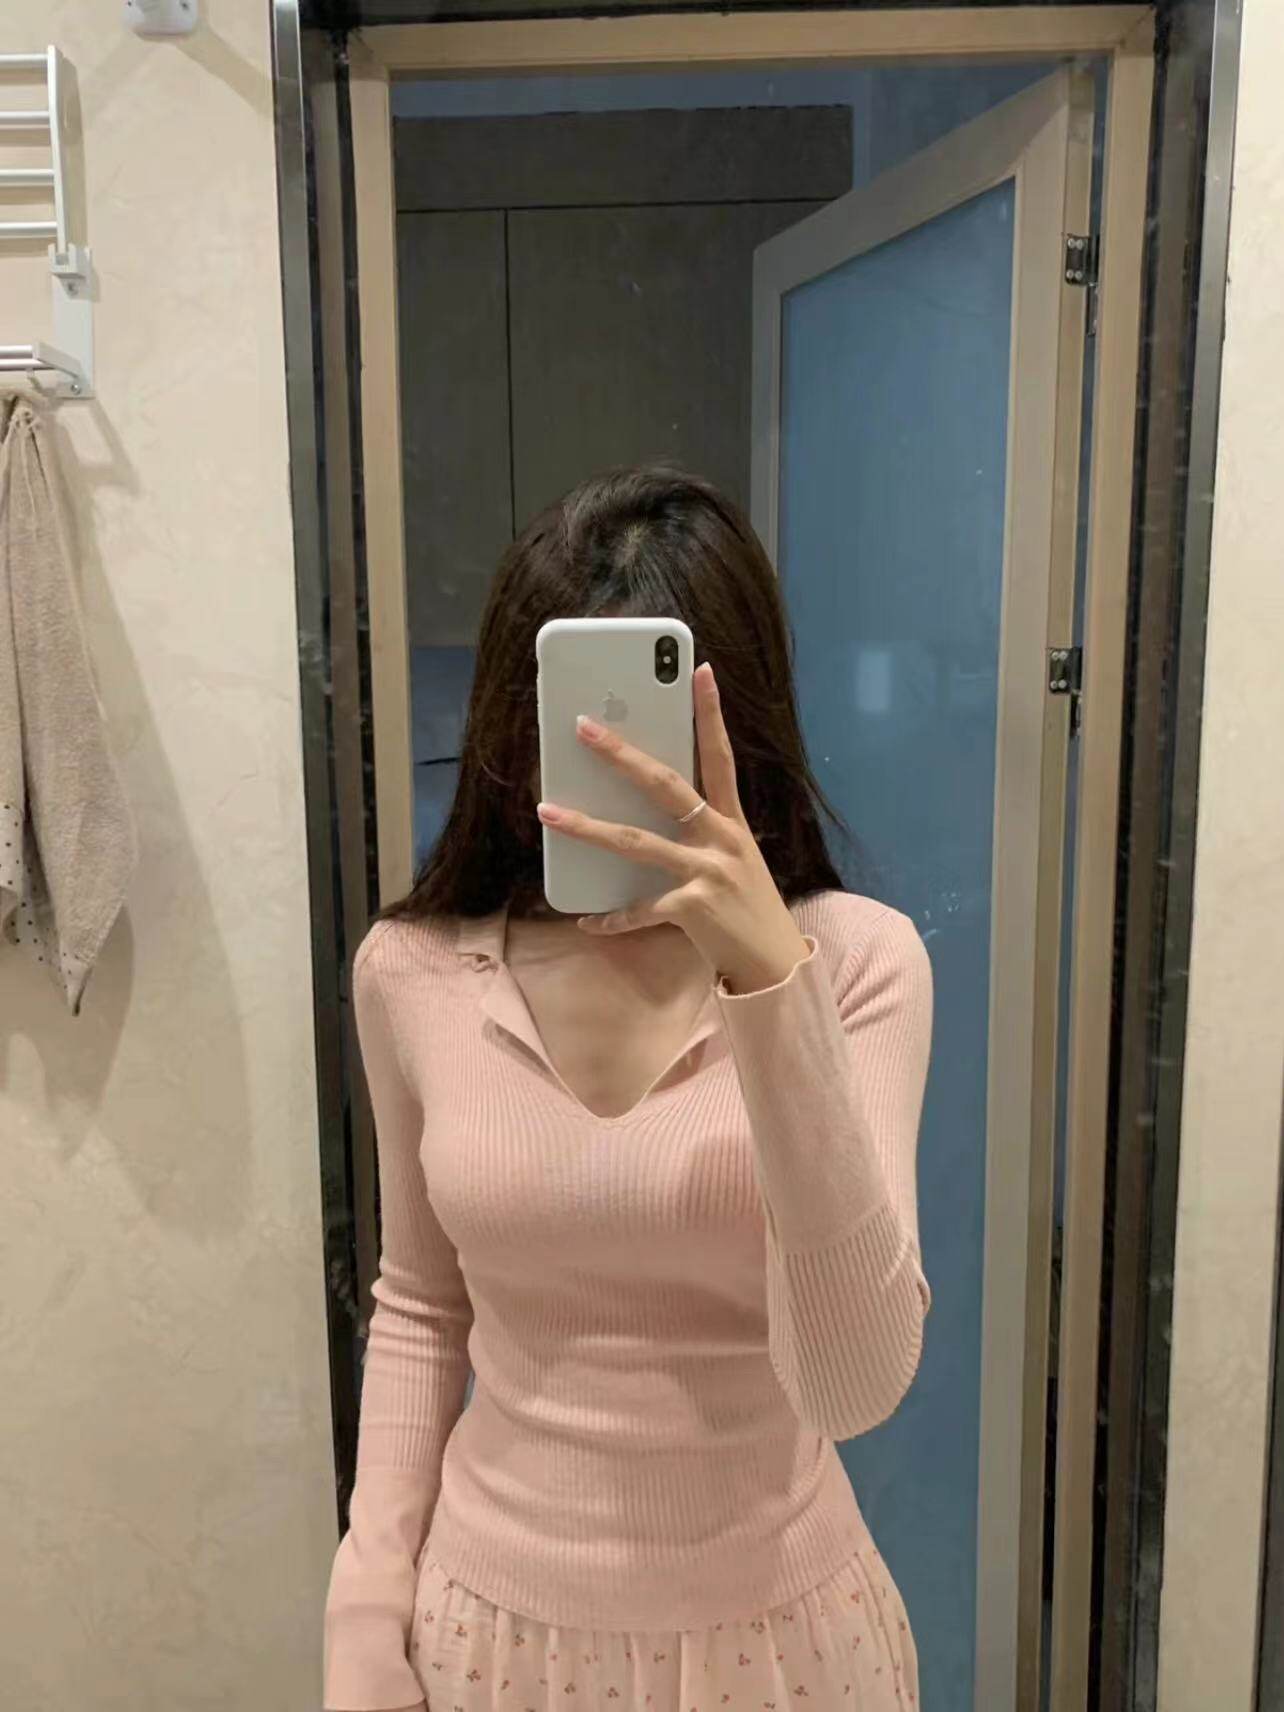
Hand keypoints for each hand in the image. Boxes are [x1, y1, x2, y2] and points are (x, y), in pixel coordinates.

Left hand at [535, 662, 811, 993]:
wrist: (777, 962)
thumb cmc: (749, 907)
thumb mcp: (735, 859)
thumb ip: (701, 833)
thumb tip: (651, 810)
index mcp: (732, 822)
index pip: (720, 757)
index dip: (711, 713)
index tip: (700, 672)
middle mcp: (722, 840)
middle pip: (666, 786)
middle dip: (622, 755)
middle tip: (585, 727)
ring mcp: (707, 872)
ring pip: (636, 842)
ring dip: (587, 827)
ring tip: (549, 812)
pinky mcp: (692, 908)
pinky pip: (638, 909)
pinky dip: (612, 918)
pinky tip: (586, 921)